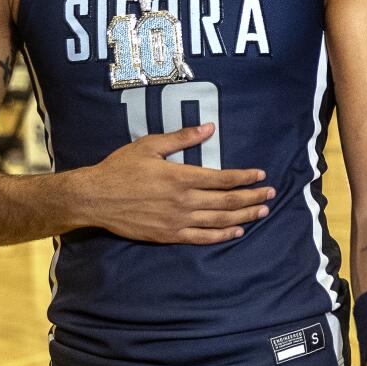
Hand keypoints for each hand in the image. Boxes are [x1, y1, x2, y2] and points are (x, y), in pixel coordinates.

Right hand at [79, 124, 273, 244]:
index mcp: (180, 176)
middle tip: (270, 194)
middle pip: (227, 201)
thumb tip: (209, 128)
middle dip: (252, 197)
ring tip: (262, 212)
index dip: (245, 177)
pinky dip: (222, 235)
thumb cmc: (120, 168)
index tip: (260, 175)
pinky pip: (202, 237)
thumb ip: (182, 138)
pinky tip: (236, 231)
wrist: (95, 198)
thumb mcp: (150, 145)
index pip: (223, 178)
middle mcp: (183, 200)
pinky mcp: (169, 235)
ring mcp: (177, 220)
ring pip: (219, 221)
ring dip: (244, 216)